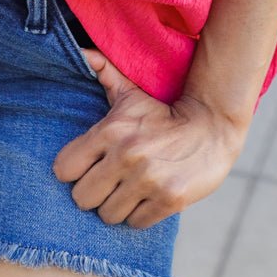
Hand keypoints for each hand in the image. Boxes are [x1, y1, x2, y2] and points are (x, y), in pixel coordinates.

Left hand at [52, 47, 247, 228]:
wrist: (212, 127)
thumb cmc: (163, 112)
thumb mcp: (132, 93)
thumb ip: (104, 73)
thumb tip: (82, 53)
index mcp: (110, 130)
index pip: (64, 168)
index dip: (73, 171)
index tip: (87, 167)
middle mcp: (125, 155)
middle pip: (82, 198)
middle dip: (94, 193)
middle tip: (109, 183)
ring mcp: (147, 180)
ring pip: (108, 214)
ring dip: (117, 206)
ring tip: (130, 190)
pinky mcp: (168, 200)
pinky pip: (135, 223)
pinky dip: (140, 214)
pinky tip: (148, 197)